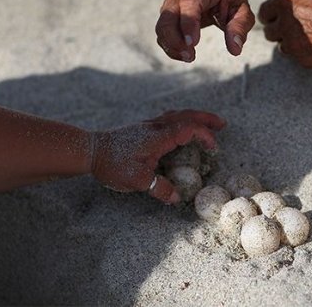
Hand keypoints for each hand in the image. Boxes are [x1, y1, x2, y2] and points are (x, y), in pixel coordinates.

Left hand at [91, 110, 225, 203]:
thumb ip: (159, 189)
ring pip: (177, 115)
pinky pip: (168, 119)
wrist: (89, 150)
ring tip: (207, 123)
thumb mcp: (136, 181)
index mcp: (158, 136)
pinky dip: (182, 120)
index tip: (213, 149)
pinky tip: (181, 127)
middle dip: (206, 119)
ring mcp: (148, 125)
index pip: (188, 129)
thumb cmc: (112, 163)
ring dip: (195, 117)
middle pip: (186, 115)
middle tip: (222, 124)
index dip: (204, 136)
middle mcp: (155, 127)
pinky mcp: (142, 128)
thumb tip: (177, 198)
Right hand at [156, 0, 254, 61]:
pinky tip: (184, 54)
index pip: (190, 2)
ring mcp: (171, 3)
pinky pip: (162, 33)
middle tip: (191, 56)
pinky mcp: (167, 16)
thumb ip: (239, 27)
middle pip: (169, 16)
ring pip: (162, 26)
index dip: (188, 22)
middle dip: (176, 40)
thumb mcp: (242, 10)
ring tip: (189, 57)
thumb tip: (235, 49)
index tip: (193, 43)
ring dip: (172, 46)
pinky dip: (170, 47)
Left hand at [258, 0, 311, 68]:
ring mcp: (294, 46)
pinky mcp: (304, 60)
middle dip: (278, 30)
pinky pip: (298, 58)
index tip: (276, 17)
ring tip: (308, 36)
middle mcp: (285, 26)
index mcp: (285, 6)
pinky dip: (304, 53)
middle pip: (269, 33)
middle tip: (292, 28)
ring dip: (291, 43)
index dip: (271, 15)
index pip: (264, 14)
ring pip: (283, 47)